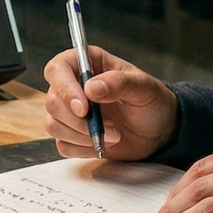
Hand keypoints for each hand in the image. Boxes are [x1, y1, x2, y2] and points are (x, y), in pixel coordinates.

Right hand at [42, 44, 177, 160]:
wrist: (159, 130)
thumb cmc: (152, 101)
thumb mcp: (144, 87)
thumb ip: (119, 83)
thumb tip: (91, 88)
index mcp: (87, 64)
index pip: (57, 69)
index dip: (65, 88)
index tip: (84, 108)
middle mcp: (73, 86)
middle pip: (52, 102)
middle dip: (79, 121)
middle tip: (111, 128)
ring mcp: (70, 112)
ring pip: (53, 125)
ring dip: (83, 136)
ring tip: (114, 135)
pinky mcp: (72, 135)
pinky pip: (63, 145)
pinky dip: (83, 149)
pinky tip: (103, 144)